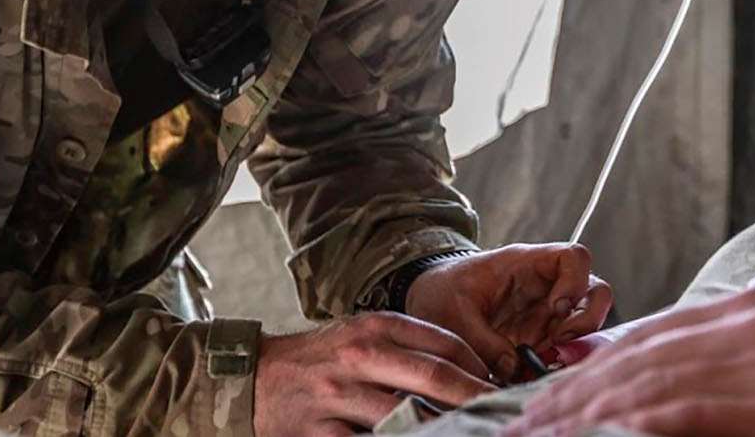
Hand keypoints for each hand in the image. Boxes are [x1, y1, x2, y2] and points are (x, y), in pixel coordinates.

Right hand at [253, 312, 494, 435]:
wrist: (253, 379)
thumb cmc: (320, 358)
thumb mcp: (362, 335)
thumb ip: (407, 345)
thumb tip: (466, 369)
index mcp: (374, 328)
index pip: (444, 343)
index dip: (479, 366)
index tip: (499, 384)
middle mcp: (359, 357)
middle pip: (434, 376)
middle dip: (475, 395)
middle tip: (501, 408)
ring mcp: (338, 395)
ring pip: (406, 415)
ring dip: (441, 425)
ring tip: (466, 429)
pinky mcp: (320, 433)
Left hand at [404, 244, 613, 380]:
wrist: (428, 302)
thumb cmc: (441, 293)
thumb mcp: (453, 314)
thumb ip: (483, 341)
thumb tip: (512, 370)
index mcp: (527, 265)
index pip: (574, 258)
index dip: (576, 282)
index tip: (555, 309)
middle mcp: (546, 288)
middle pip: (595, 293)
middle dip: (586, 321)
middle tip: (558, 344)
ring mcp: (547, 314)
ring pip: (585, 325)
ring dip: (573, 347)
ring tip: (542, 364)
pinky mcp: (540, 338)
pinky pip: (564, 350)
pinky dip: (555, 364)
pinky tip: (532, 374)